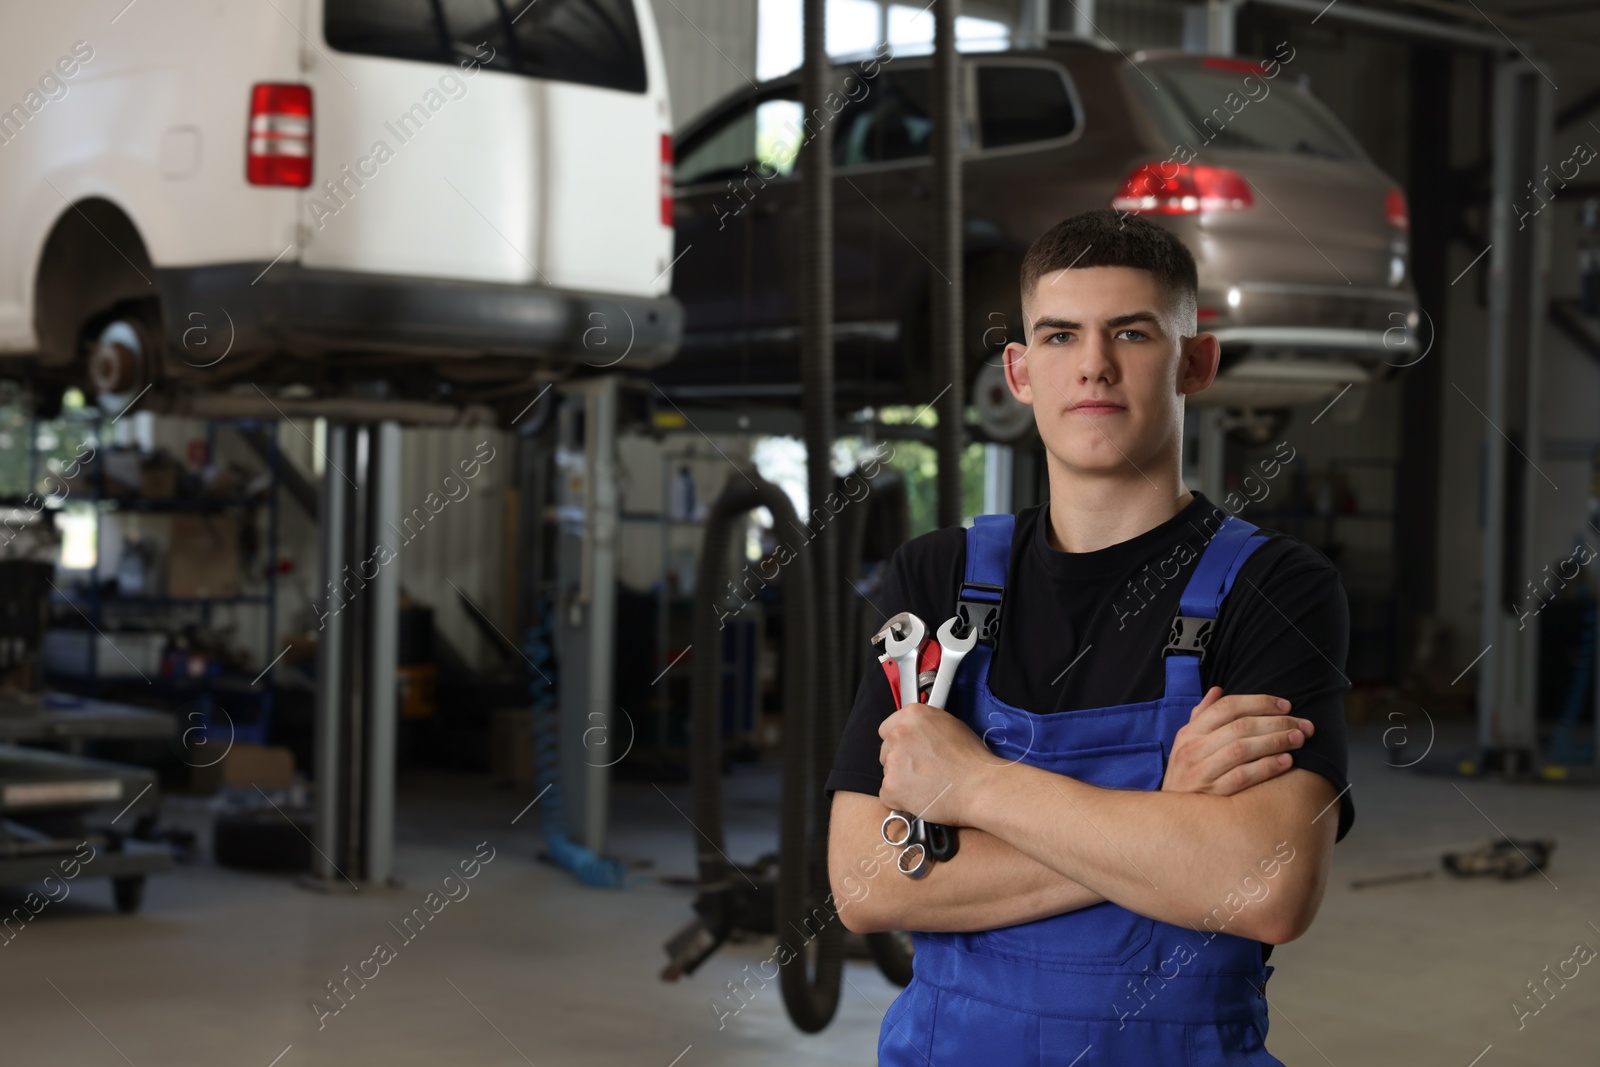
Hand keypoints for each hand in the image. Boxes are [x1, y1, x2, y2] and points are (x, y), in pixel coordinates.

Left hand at [878, 702, 992, 825]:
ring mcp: (893, 760)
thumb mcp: (950, 726)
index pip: (888, 728)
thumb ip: (925, 728)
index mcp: (913, 715)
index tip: (908, 751)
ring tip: (927, 785)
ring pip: (888, 773)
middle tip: (922, 771)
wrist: (979, 787)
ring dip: (901, 780)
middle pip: (886, 750)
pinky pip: (888, 795)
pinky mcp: (891, 786)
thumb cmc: (973, 760)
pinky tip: (922, 798)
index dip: (899, 742)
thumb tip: (918, 734)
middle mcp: (899, 734)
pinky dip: (901, 800)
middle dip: (900, 761)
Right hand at [1161, 686, 1312, 794]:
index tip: (1286, 705)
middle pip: (1240, 727)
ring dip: (1275, 742)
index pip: (1227, 707)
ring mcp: (1201, 772)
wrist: (1170, 817)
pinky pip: (1243, 777)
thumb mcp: (1185, 743)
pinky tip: (1286, 762)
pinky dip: (1266, 767)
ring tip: (1298, 740)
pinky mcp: (1212, 794)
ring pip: (1243, 749)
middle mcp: (1193, 749)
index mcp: (1189, 732)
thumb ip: (1202, 716)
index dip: (1260, 702)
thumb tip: (1218, 690)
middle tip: (1302, 725)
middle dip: (1276, 723)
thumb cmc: (1186, 774)